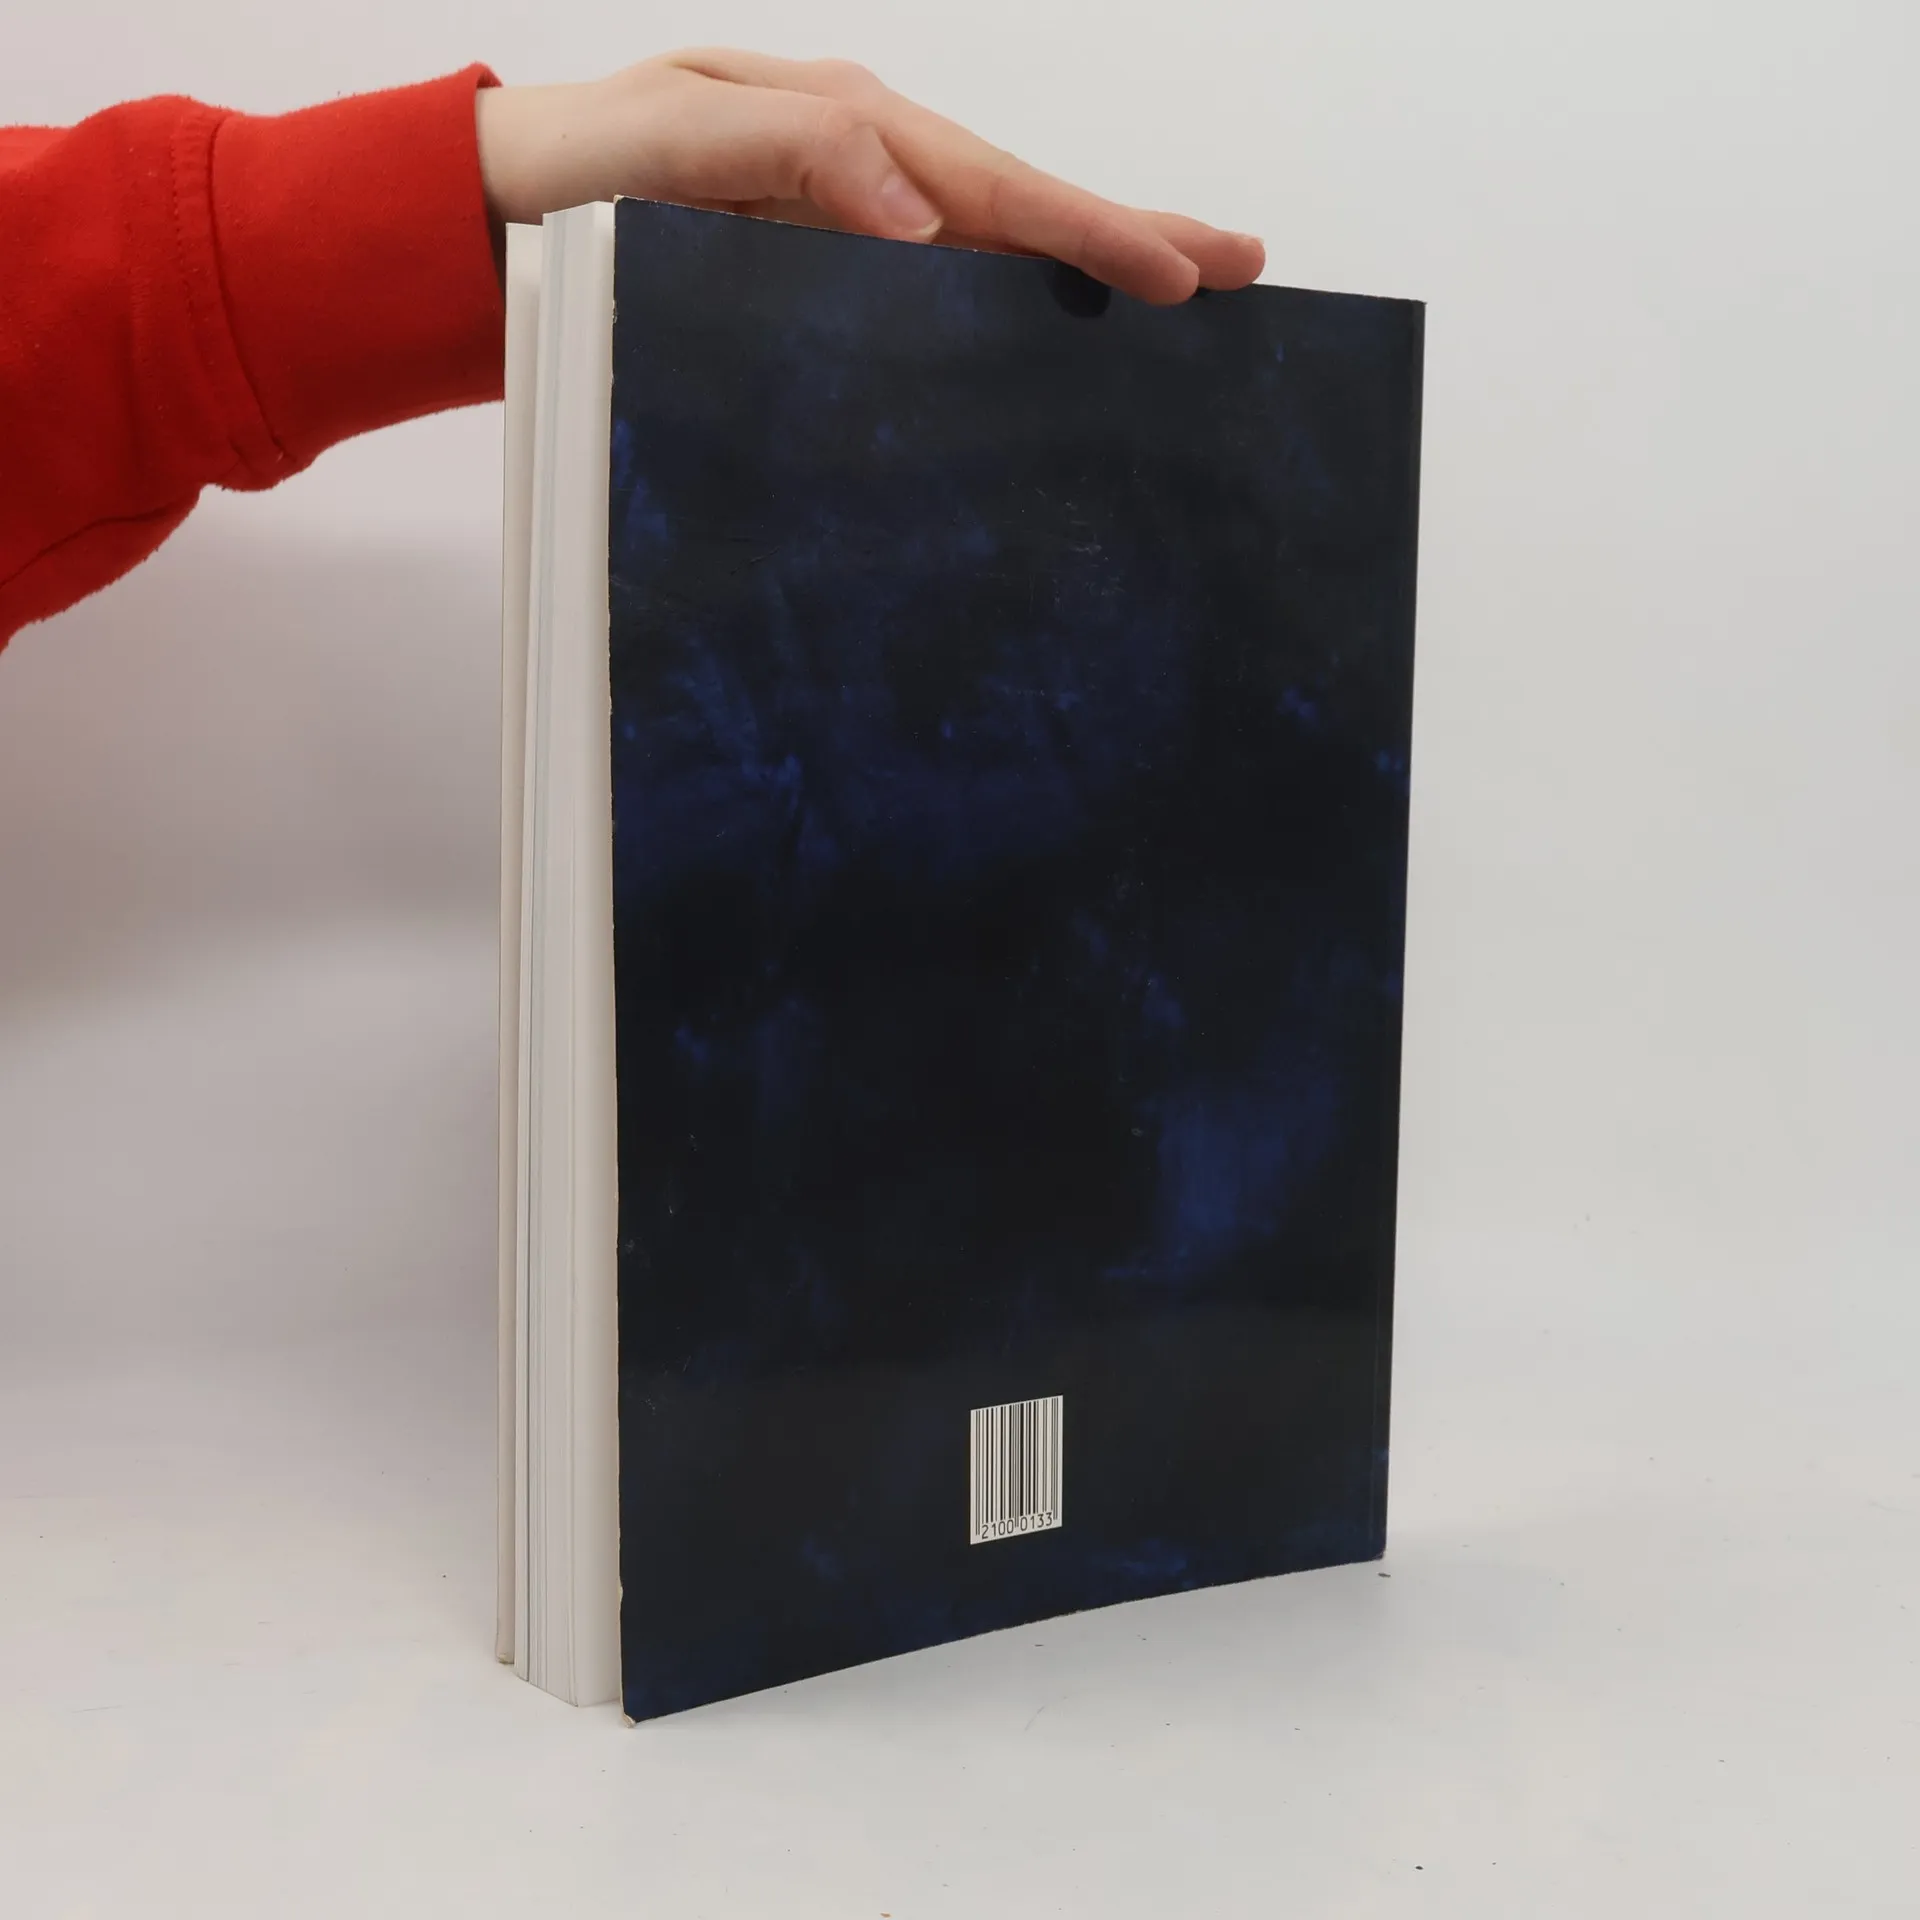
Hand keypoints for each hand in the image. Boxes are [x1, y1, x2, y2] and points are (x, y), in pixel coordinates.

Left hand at [475, 51, 1263, 304]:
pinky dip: (1016, 297)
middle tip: (1240, 264)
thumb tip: (920, 220)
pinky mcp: (830, 269)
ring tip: (1186, 285)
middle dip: (1131, 233)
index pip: (992, 185)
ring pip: (996, 244)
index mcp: (843, 130)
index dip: (1090, 229)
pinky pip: (944, 283)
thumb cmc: (580, 166)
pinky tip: (1058, 325)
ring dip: (1091, 264)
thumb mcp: (670, 138)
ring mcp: (853, 221)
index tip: (1178, 271)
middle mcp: (865, 170)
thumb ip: (791, 153)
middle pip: (1020, 206)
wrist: (508, 209)